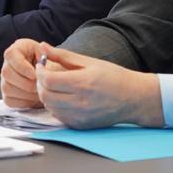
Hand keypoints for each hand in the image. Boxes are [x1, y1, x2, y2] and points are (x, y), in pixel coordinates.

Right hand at [1, 38, 45, 107]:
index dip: (22, 66)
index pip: (11, 55)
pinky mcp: (7, 95)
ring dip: (26, 93)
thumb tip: (42, 47)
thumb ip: (48, 51)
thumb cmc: (52, 68)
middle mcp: (8, 64)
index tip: (35, 74)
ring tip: (39, 92)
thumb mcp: (53, 55)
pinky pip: (9, 100)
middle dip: (26, 82)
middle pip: (7, 73)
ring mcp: (5, 80)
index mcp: (17, 50)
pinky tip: (34, 98)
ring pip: (7, 88)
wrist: (52, 83)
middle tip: (40, 85)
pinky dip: (23, 102)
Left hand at [35, 43, 163, 128]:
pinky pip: (58, 116)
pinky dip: (55, 106)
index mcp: (82, 83)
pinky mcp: (80, 126)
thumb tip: (43, 47)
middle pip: (44, 95)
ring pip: (49, 107)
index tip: (41, 65)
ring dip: (46, 95)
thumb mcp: (89, 62)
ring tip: (55, 86)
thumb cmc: (114, 77)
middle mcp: (80, 103)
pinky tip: (63, 97)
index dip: (39, 71)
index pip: (48, 80)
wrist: (134, 99)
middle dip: (40, 83)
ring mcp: (80, 117)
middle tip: (45, 75)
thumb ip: (63, 55)